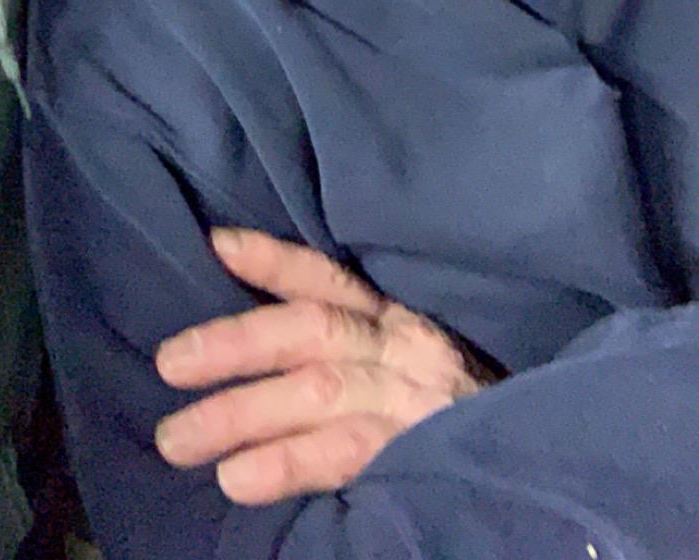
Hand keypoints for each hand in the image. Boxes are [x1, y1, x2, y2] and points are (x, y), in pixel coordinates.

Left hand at [154, 227, 481, 504]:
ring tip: (177, 440)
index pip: (331, 280)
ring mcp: (415, 402)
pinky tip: (238, 481)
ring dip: (239, 414)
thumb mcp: (421, 370)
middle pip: (309, 330)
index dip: (273, 261)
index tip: (217, 245)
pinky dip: (288, 462)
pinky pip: (345, 453)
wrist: (558, 475)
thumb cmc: (468, 420)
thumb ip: (363, 355)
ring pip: (314, 391)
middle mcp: (407, 350)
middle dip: (234, 342)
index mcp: (403, 324)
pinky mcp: (423, 456)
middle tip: (168, 363)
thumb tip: (266, 365)